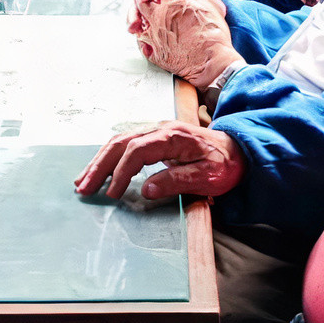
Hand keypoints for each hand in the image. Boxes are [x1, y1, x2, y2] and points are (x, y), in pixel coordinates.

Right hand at [74, 120, 244, 199]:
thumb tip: (148, 190)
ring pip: (119, 141)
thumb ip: (178, 181)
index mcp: (173, 137)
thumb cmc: (226, 164)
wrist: (240, 148)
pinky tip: (100, 170)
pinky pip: (126, 144)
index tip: (113, 193)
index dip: (122, 172)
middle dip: (100, 166)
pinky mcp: (155, 138)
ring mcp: (156, 131)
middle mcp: (160, 129)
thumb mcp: (209, 176)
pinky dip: (109, 157)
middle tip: (83, 188)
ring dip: (99, 162)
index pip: (137, 152)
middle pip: (120, 143)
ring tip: (83, 181)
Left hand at [129, 0, 241, 88]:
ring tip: (143, 15)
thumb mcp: (208, 5)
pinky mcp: (154, 52)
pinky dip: (142, 36)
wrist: (212, 63)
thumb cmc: (214, 35)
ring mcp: (154, 35)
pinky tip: (146, 34)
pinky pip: (140, 42)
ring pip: (137, 20)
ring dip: (138, 14)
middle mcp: (159, 16)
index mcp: (173, 1)